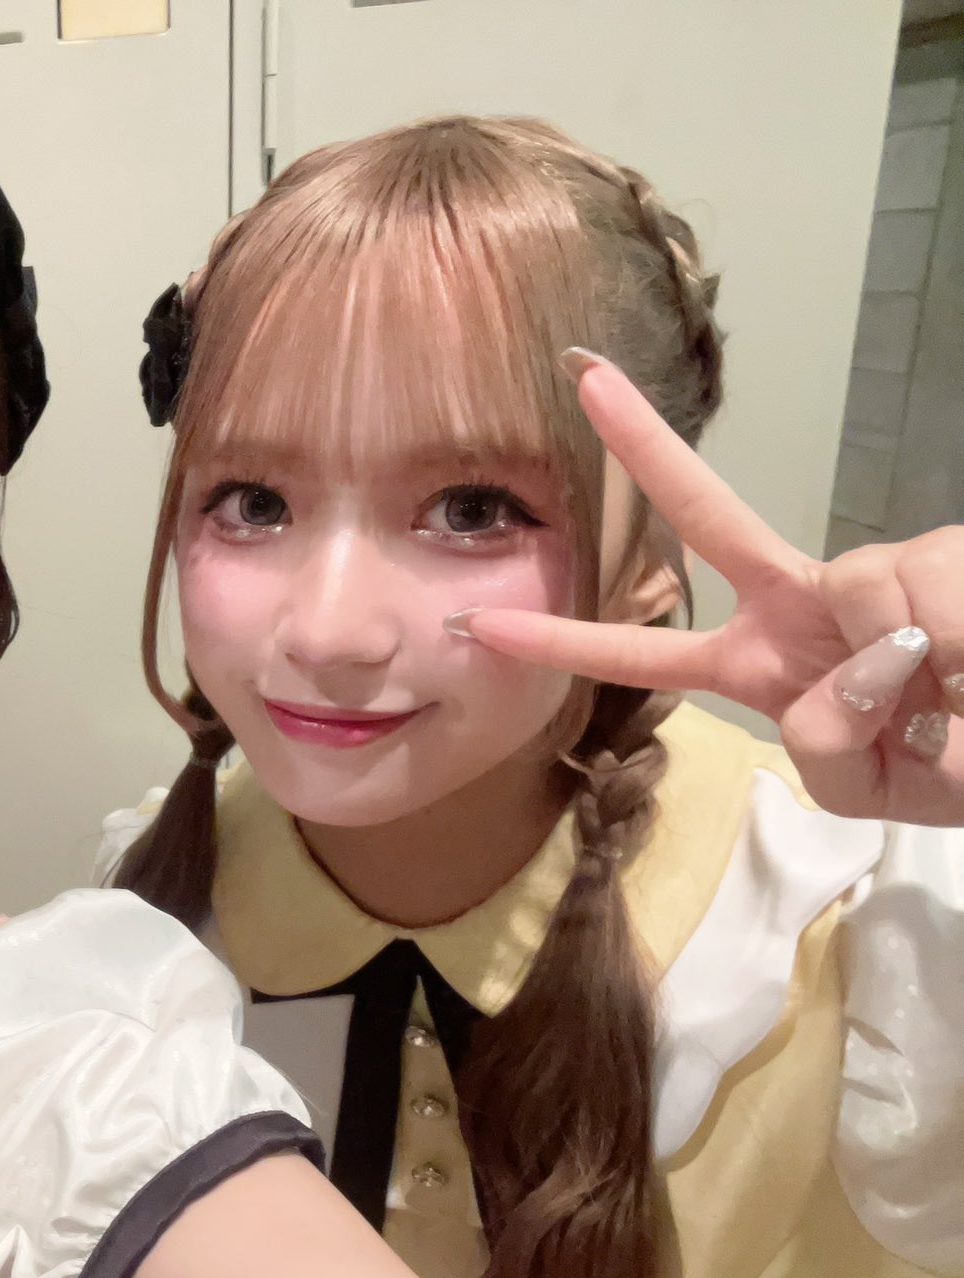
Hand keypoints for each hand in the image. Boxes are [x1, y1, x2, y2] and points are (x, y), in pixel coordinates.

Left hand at [462, 351, 963, 824]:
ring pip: (853, 593)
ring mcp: (871, 574)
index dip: (561, 642)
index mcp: (762, 667)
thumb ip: (825, 747)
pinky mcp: (939, 553)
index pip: (645, 655)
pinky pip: (920, 601)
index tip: (477, 621)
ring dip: (903, 668)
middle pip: (713, 517)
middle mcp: (802, 605)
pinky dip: (951, 648)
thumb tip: (838, 673)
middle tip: (582, 374)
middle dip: (645, 447)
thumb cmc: (949, 762)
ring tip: (947, 699)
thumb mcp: (866, 786)